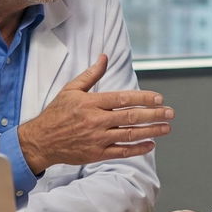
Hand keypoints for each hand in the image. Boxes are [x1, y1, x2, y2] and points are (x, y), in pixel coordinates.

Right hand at [17, 55, 173, 171]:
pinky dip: (137, 149)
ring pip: (129, 135)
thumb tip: (104, 57)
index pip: (123, 98)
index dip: (143, 98)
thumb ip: (91, 75)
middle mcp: (96, 121)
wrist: (41, 141)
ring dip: (151, 131)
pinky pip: (121, 152)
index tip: (159, 98)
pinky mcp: (96, 154)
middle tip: (170, 113)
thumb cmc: (56, 113)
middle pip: (131, 117)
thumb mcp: (71, 89)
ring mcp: (97, 139)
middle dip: (154, 115)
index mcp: (91, 103)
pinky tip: (151, 144)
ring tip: (166, 128)